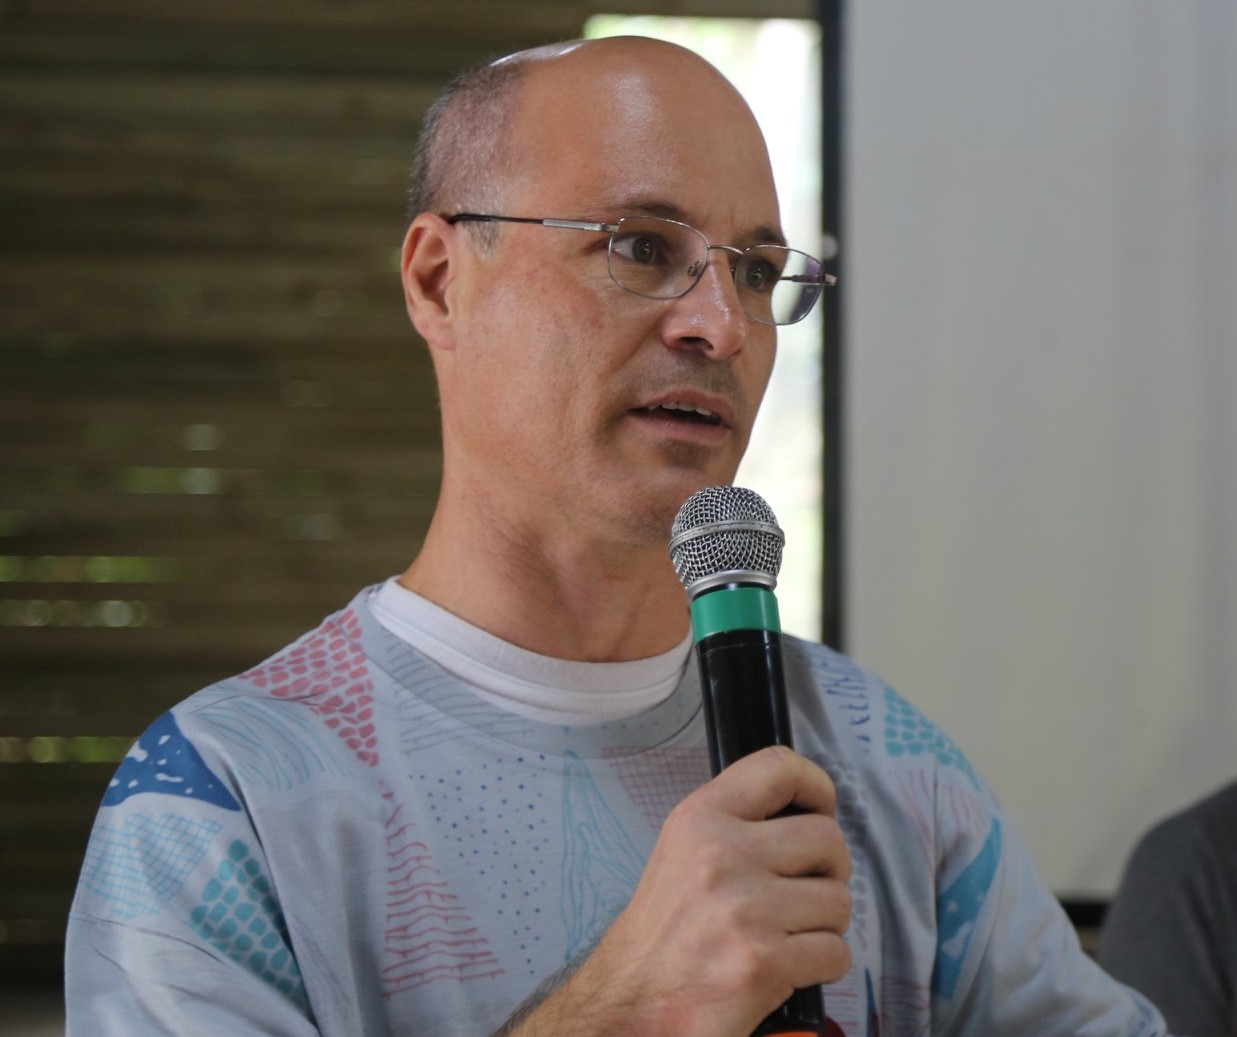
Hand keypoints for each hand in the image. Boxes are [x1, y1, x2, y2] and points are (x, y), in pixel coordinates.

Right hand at [518, 745, 851, 1036]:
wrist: (632, 1002)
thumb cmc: (663, 934)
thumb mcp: (684, 852)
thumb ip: (736, 825)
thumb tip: (805, 816)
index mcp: (700, 820)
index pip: (777, 768)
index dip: (814, 784)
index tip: (821, 805)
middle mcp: (722, 856)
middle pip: (827, 838)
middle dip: (829, 870)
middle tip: (807, 890)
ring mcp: (745, 910)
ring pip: (838, 901)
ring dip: (825, 924)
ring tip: (788, 933)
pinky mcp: (764, 962)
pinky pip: (835, 952)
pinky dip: (822, 965)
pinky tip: (789, 967)